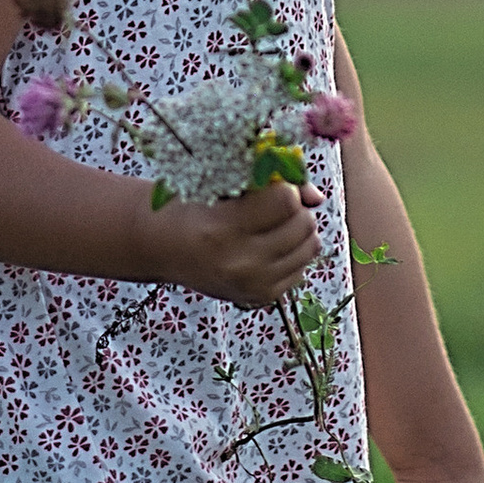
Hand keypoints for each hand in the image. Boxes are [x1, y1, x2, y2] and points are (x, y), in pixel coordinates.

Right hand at [151, 179, 320, 310]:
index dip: (282, 186)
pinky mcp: (262, 297)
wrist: (165, 247)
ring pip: (311, 246)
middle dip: (294, 207)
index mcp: (224, 228)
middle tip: (271, 205)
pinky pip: (303, 267)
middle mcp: (241, 263)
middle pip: (303, 223)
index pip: (286, 200)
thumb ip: (272, 185)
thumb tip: (318, 197)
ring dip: (298, 229)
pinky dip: (292, 253)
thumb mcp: (223, 185)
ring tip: (271, 224)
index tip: (268, 186)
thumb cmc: (193, 206)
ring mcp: (254, 285)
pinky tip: (268, 246)